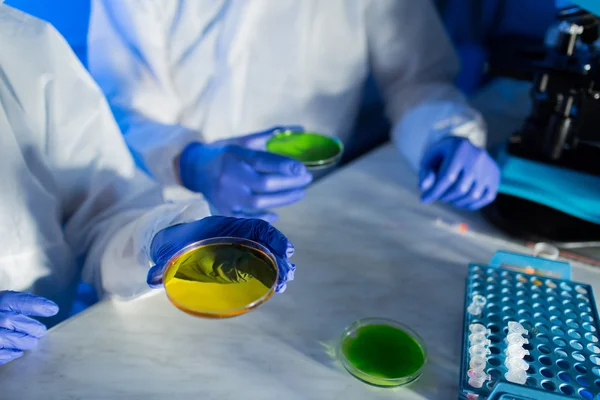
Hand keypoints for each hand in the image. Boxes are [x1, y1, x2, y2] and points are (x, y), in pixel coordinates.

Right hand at [0, 291, 58, 364]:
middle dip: (30, 326)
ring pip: (3, 338)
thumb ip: (19, 307)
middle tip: (41, 331)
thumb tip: (50, 309)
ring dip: (22, 341)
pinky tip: (17, 352)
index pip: (13, 300)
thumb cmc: (0, 318)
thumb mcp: (5, 307)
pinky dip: (9, 354)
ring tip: (31, 341)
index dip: (35, 304)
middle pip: (10, 320)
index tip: (54, 309)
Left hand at [147, 216, 295, 292]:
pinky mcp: (238, 260)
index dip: (273, 237)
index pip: (254, 227)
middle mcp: (236, 235)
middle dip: (279, 257)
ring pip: (265, 254)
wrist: (172, 242)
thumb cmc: (174, 244)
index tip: (286, 250)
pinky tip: (276, 285)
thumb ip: (161, 264)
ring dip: (278, 267)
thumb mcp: (168, 251)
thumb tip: (152, 278)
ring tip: (284, 284)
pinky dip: (269, 272)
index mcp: (223, 228)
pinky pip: (258, 263)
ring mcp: (239, 248)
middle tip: (287, 276)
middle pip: (265, 242)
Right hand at [179, 126, 311, 222]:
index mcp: (235, 155)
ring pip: (258, 202)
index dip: (284, 166)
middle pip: (264, 183)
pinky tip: (277, 212)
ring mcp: (225, 195)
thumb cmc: (225, 153)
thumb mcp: (243, 141)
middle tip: (306, 180)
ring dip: (283, 199)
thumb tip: (301, 129)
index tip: (302, 168)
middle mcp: (230, 176)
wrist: (194, 169)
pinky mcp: (222, 210)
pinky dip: (263, 216)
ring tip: (299, 193)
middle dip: (289, 183)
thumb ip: (270, 136)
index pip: (263, 161)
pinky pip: (247, 217)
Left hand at [419, 137, 499, 209]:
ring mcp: (489, 167)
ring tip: (448, 197)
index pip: (447, 177)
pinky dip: (472, 204)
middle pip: (460, 188)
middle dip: (444, 197)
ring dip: (456, 202)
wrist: (464, 145)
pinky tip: (461, 201)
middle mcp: (477, 157)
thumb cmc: (443, 154)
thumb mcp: (430, 157)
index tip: (424, 199)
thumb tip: (425, 188)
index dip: (434, 192)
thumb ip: (425, 171)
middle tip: (438, 195)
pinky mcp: (496, 177)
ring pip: (473, 195)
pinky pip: (486, 198)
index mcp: (460, 148)